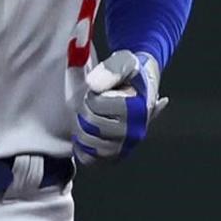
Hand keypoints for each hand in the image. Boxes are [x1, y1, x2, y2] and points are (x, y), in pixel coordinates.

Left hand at [72, 50, 167, 164]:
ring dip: (81, 126)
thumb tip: (93, 86)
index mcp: (138, 110)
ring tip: (90, 114)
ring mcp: (125, 146)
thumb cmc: (130, 73)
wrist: (140, 85)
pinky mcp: (115, 156)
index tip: (98, 89)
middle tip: (91, 101)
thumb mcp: (123, 62)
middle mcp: (135, 133)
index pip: (96, 104)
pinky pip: (89, 158)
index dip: (90, 93)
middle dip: (83, 108)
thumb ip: (110, 70)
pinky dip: (81, 146)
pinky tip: (85, 131)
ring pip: (88, 142)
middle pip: (90, 123)